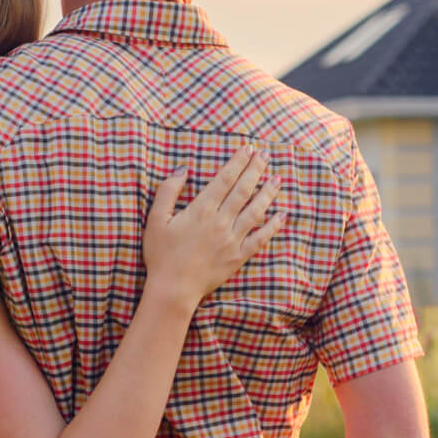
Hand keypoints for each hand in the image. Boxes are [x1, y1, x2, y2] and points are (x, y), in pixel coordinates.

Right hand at [143, 148, 284, 311]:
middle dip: (256, 170)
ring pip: (256, 211)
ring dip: (268, 193)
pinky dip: (273, 226)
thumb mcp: (156, 219)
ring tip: (277, 179)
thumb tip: (182, 168)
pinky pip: (260, 239)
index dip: (238, 162)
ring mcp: (232, 240)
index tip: (249, 148)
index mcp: (201, 210)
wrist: (172, 289)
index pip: (225, 179)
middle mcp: (221, 222)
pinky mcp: (239, 257)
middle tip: (266, 154)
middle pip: (244, 190)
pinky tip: (281, 215)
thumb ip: (168, 191)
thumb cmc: (161, 254)